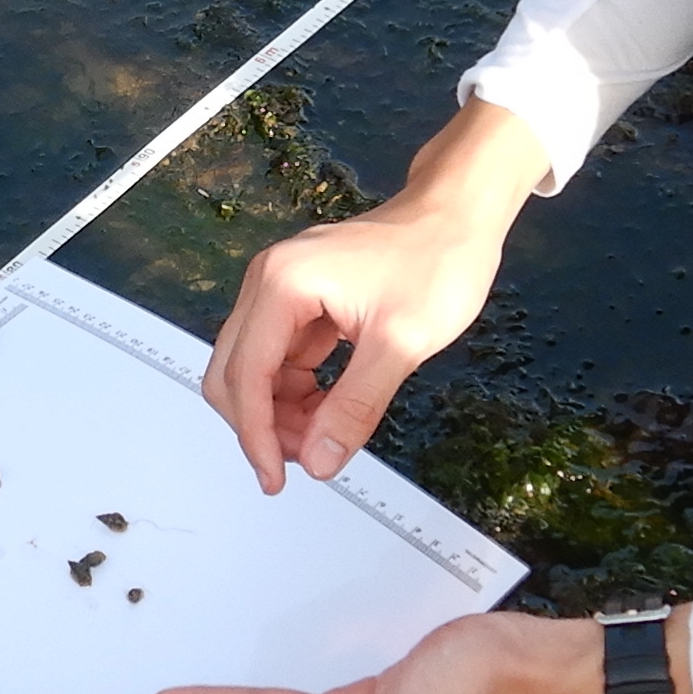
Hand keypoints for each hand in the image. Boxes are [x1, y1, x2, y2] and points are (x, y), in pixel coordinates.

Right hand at [202, 100, 547, 491]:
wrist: (458, 216)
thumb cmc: (437, 262)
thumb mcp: (401, 344)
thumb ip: (354, 407)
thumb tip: (320, 460)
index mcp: (283, 284)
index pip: (246, 374)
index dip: (256, 435)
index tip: (276, 478)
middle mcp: (269, 282)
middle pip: (234, 371)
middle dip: (263, 424)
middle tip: (307, 460)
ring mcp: (282, 290)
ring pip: (255, 369)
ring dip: (279, 411)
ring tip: (324, 436)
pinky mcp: (301, 300)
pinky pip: (281, 357)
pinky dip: (296, 391)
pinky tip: (327, 408)